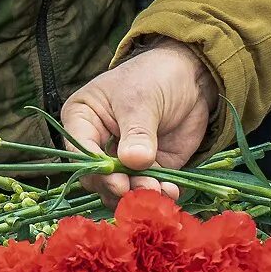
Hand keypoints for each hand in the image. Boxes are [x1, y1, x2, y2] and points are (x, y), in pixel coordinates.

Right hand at [63, 40, 214, 198]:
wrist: (190, 76)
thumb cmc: (154, 77)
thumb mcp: (142, 100)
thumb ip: (137, 132)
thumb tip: (134, 161)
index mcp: (82, 120)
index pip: (80, 151)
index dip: (97, 171)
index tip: (119, 182)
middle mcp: (97, 144)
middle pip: (98, 178)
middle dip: (120, 188)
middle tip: (143, 190)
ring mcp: (122, 160)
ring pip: (121, 189)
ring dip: (139, 195)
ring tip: (159, 191)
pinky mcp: (147, 170)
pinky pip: (146, 189)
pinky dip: (157, 194)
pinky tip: (170, 191)